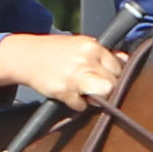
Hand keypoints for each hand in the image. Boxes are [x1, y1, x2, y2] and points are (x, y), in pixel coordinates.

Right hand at [0, 32, 123, 107]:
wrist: (26, 56)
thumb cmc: (56, 52)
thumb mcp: (81, 46)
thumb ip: (104, 54)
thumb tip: (126, 60)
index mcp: (92, 46)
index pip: (119, 67)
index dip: (114, 76)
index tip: (105, 79)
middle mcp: (85, 59)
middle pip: (113, 83)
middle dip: (106, 89)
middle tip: (94, 88)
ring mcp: (74, 75)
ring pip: (103, 93)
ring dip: (97, 98)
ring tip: (85, 93)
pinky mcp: (63, 90)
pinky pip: (81, 105)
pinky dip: (77, 104)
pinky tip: (69, 95)